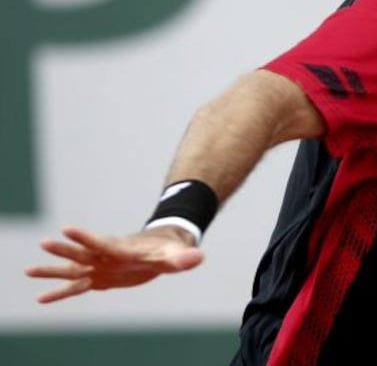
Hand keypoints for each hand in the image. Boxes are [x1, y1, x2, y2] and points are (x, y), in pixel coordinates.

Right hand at [24, 225, 203, 303]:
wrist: (163, 249)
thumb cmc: (170, 250)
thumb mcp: (178, 255)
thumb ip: (185, 257)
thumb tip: (197, 258)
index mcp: (123, 249)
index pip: (102, 243)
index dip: (86, 237)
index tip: (66, 228)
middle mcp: (107, 256)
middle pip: (82, 253)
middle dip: (64, 250)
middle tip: (44, 244)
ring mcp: (101, 267)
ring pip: (73, 269)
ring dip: (53, 271)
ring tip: (28, 270)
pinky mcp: (99, 279)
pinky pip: (76, 287)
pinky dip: (60, 293)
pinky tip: (41, 299)